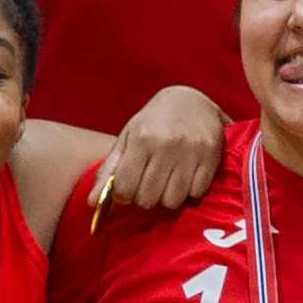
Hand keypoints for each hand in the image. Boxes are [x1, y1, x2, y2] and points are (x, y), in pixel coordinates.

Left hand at [103, 85, 224, 212]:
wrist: (192, 99)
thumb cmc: (154, 122)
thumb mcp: (127, 139)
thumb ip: (108, 171)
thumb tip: (91, 203)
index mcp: (142, 139)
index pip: (124, 188)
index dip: (123, 194)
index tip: (128, 188)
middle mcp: (166, 145)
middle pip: (147, 199)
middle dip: (144, 198)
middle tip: (147, 184)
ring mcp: (191, 152)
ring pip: (172, 201)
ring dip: (167, 198)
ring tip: (166, 183)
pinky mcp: (211, 158)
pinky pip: (196, 194)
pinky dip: (189, 192)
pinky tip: (185, 178)